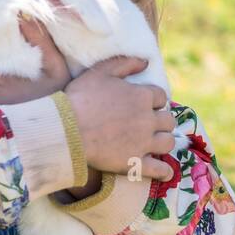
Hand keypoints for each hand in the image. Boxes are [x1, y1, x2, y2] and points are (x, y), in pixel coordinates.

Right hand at [65, 56, 175, 181]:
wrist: (67, 130)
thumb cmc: (80, 98)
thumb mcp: (101, 72)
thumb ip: (125, 63)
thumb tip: (146, 62)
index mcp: (142, 96)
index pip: (161, 97)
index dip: (154, 101)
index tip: (146, 105)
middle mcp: (148, 120)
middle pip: (168, 120)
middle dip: (161, 121)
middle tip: (149, 124)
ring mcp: (144, 143)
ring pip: (168, 142)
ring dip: (163, 141)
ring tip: (155, 143)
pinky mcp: (136, 163)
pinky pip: (159, 169)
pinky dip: (164, 171)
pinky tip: (164, 172)